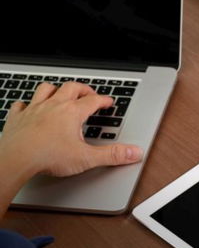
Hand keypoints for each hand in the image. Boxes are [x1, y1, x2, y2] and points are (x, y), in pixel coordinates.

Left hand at [0, 82, 142, 178]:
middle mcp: (53, 106)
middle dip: (82, 89)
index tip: (108, 101)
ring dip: (55, 89)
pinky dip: (27, 104)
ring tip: (61, 92)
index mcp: (72, 113)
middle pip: (71, 88)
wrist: (15, 159)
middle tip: (88, 93)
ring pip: (46, 89)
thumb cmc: (48, 157)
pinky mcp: (17, 118)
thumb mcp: (87, 158)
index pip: (93, 101)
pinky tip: (29, 107)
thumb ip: (113, 155)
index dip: (103, 100)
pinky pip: (21, 104)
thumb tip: (134, 152)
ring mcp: (34, 110)